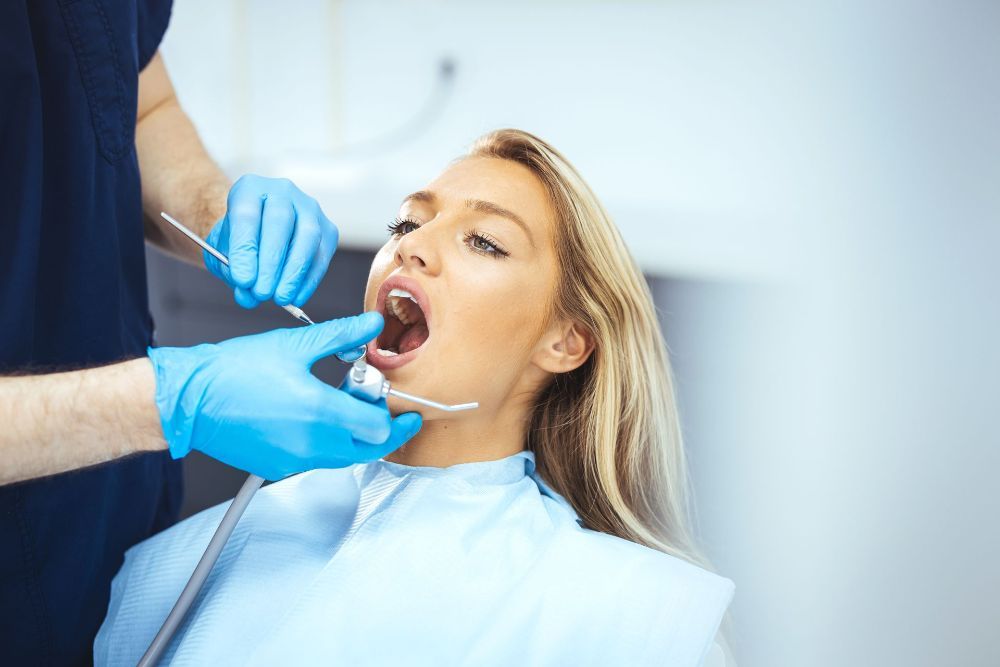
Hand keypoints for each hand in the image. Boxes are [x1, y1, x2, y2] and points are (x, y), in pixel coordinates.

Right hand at [147, 312, 419, 479]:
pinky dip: (327, 442)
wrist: (189, 399)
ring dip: (353, 434)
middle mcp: (311, 445)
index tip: (388, 397)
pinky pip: (317, 460)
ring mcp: (294, 460)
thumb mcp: (294, 344)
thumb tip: (371, 326)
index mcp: (321, 414)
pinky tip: (314, 415)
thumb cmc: (233, 371)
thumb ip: (341, 336)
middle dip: (380, 429)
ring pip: (344, 456)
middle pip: (369, 449)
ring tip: (339, 401)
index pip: (380, 429)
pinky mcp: (278, 466)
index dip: (391, 414)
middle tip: (377, 405)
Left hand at [205, 174, 337, 308]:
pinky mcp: (327, 228)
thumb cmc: (240, 239)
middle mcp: (282, 191)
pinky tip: (296, 296)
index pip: (247, 215)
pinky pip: (322, 254)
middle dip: (271, 262)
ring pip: (308, 236)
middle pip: (280, 222)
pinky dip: (310, 279)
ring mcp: (309, 208)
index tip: (242, 280)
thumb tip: (248, 296)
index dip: (245, 249)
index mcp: (250, 188)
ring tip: (281, 298)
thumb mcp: (223, 252)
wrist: (259, 230)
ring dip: (294, 272)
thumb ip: (231, 271)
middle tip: (262, 292)